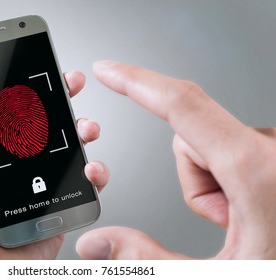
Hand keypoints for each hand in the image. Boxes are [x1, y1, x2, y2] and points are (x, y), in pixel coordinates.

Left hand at [0, 71, 108, 258]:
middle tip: (71, 85)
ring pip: (68, 151)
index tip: (37, 73)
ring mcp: (38, 187)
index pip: (9, 116)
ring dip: (83, 132)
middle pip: (44, 128)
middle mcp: (14, 170)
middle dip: (61, 103)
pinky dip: (95, 172)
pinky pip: (83, 185)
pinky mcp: (57, 207)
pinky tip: (91, 168)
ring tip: (86, 127)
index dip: (25, 93)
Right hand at [76, 60, 275, 258]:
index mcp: (258, 172)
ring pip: (209, 145)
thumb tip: (99, 242)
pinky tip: (252, 207)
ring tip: (241, 217)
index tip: (110, 71)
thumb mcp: (215, 275)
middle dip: (191, 179)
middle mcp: (272, 150)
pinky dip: (229, 177)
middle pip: (190, 137)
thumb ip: (148, 259)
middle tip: (222, 220)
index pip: (182, 105)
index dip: (136, 82)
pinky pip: (232, 149)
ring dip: (210, 181)